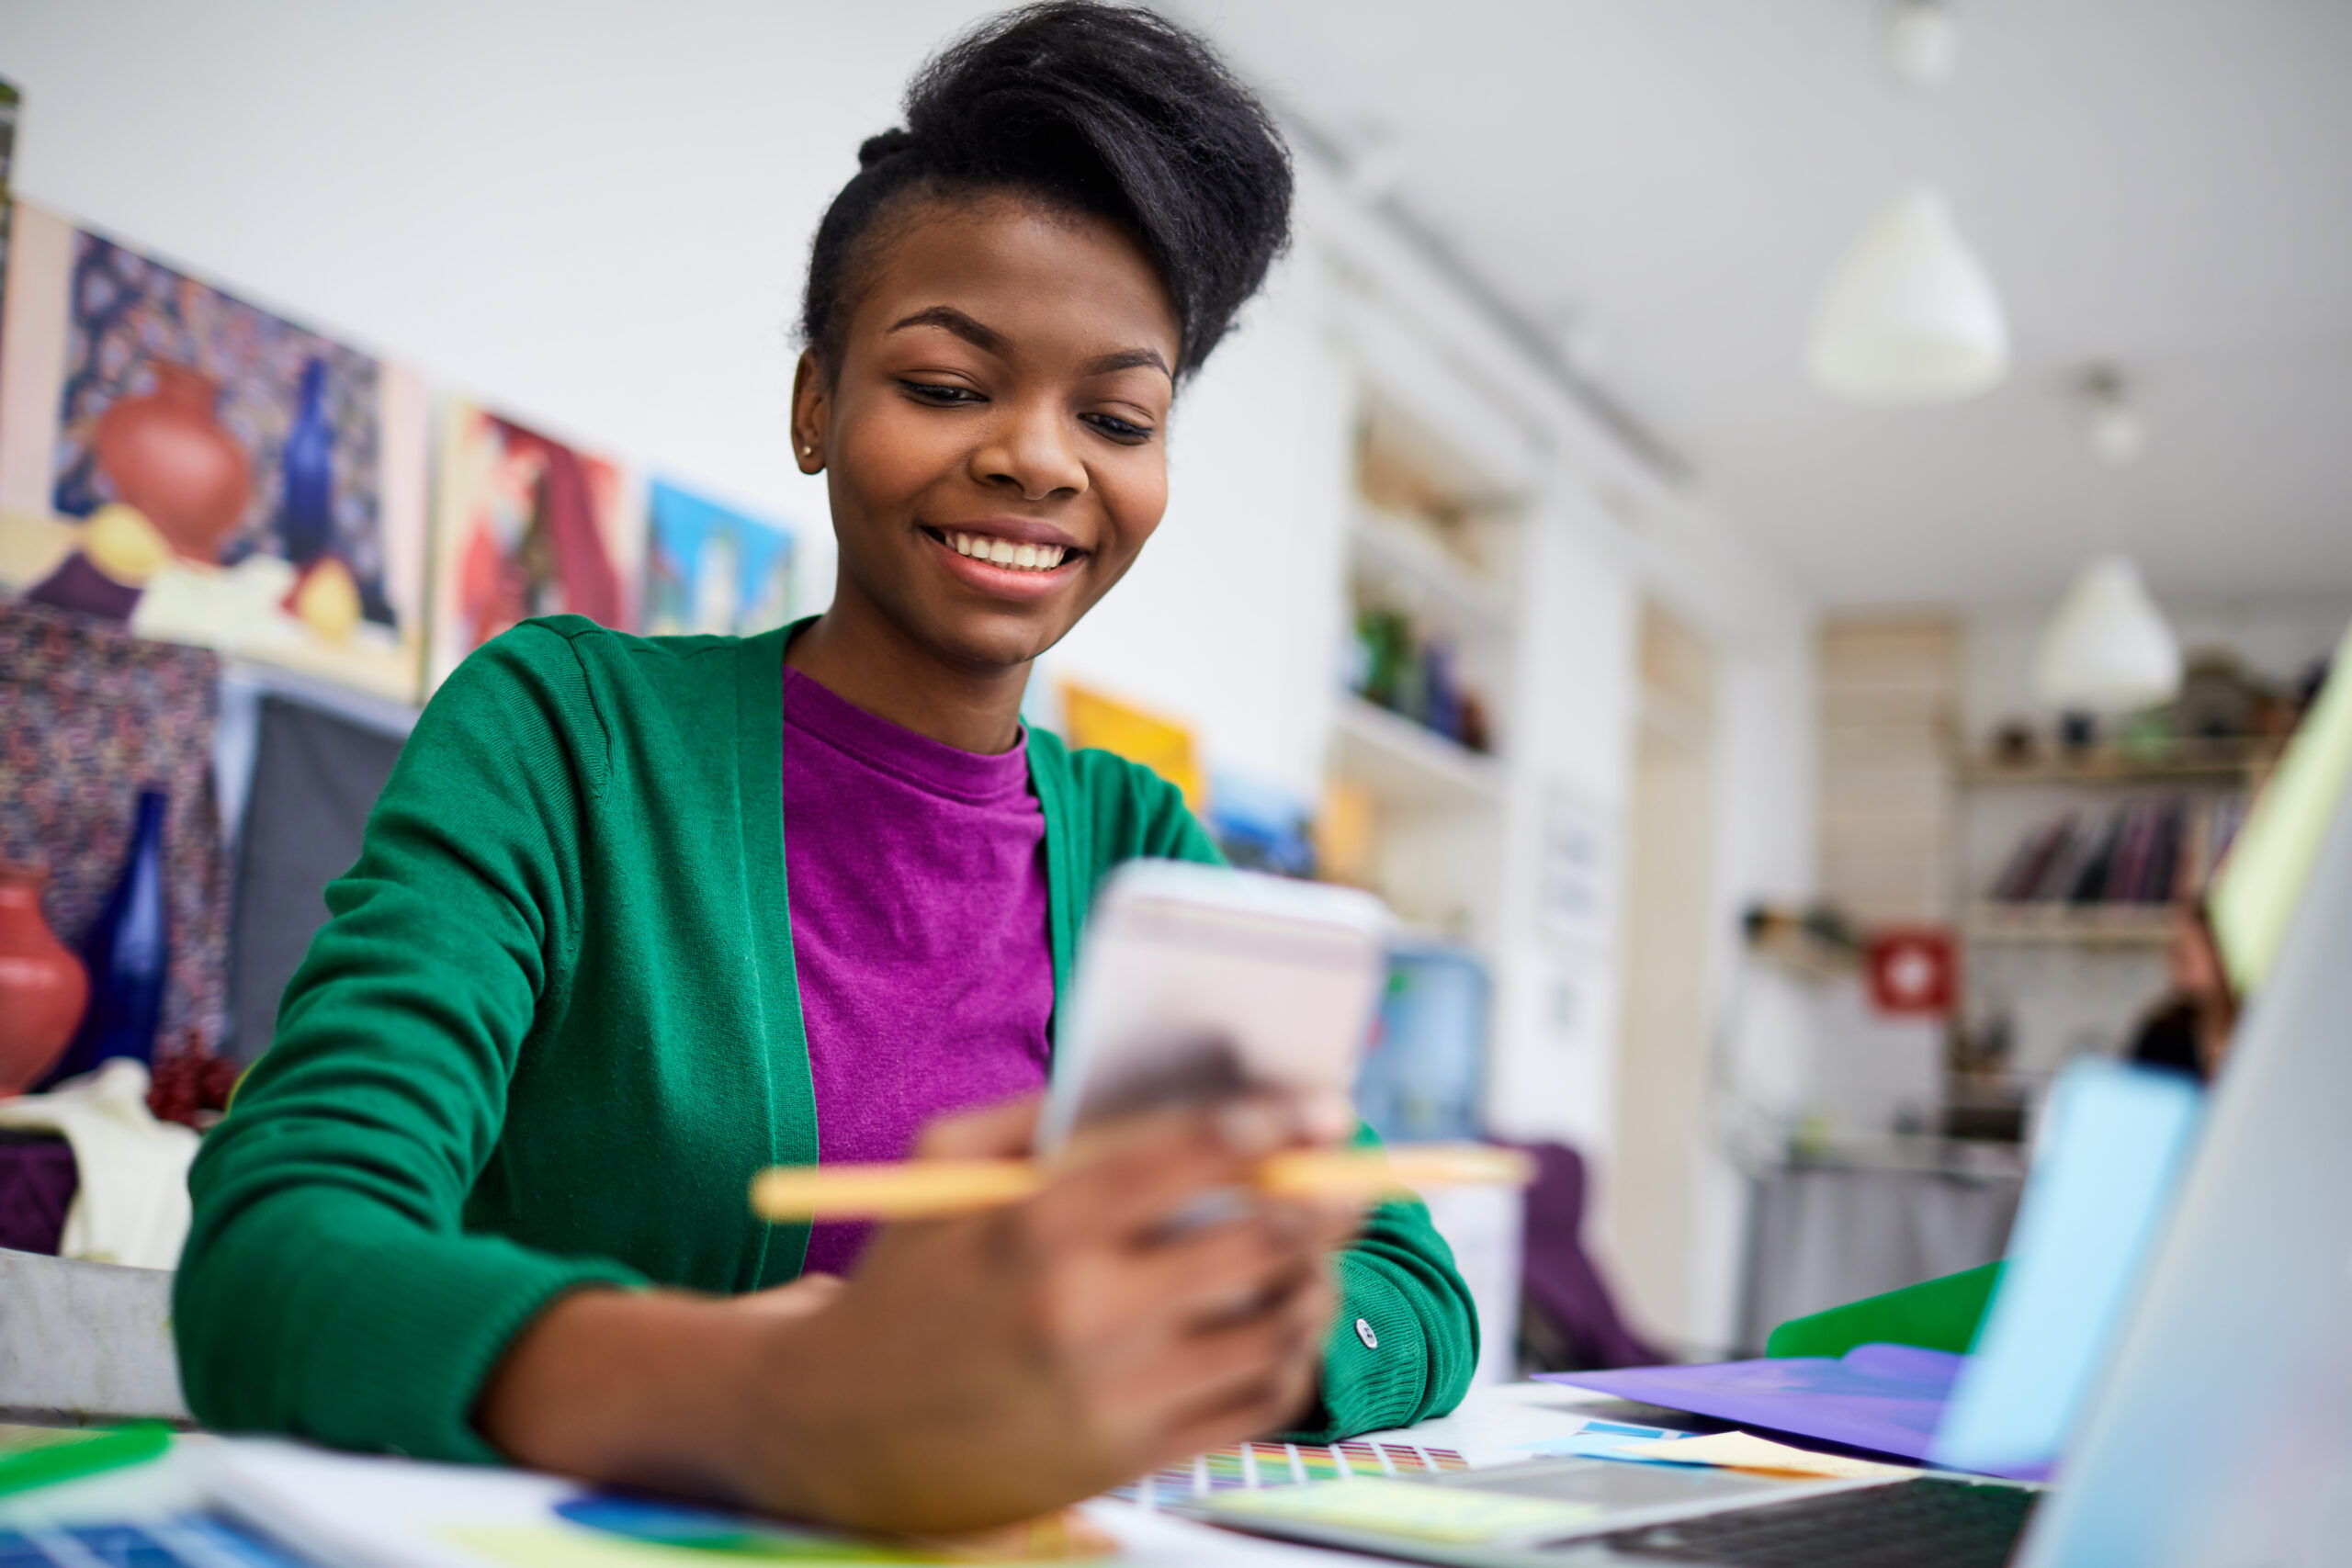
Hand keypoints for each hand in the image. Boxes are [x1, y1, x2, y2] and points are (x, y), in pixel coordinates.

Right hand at [731, 1089, 1361, 1530]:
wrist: (839, 1432)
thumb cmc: (901, 1282)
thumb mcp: (939, 1170)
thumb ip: (1044, 1114)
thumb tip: (1163, 1084)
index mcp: (1040, 1228)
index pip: (1193, 1157)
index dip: (1275, 1124)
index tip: (1326, 1108)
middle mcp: (1087, 1314)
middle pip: (1259, 1241)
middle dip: (1328, 1200)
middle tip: (1357, 1177)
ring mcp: (1118, 1395)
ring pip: (1277, 1326)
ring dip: (1319, 1279)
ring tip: (1323, 1251)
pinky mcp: (1133, 1459)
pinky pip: (1257, 1404)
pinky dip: (1293, 1357)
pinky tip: (1286, 1322)